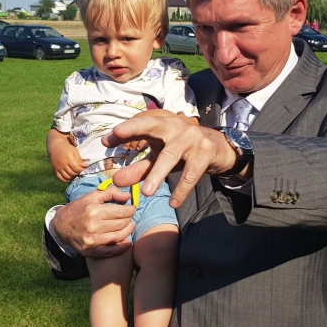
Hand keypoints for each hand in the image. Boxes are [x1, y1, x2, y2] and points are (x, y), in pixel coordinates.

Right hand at [51, 186, 135, 257]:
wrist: (61, 226)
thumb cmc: (78, 209)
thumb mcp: (92, 196)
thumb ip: (111, 192)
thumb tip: (128, 196)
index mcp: (94, 211)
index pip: (121, 211)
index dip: (130, 210)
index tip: (131, 209)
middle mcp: (93, 227)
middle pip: (122, 224)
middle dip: (129, 219)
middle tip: (129, 217)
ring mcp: (92, 241)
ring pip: (119, 236)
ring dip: (128, 231)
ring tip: (129, 226)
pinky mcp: (91, 251)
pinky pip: (111, 251)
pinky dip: (122, 247)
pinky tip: (127, 243)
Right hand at [52, 147, 86, 182]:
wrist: (55, 147)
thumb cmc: (66, 148)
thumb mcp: (74, 151)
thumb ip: (79, 159)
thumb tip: (84, 165)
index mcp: (68, 159)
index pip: (76, 168)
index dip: (81, 169)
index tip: (83, 167)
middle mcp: (62, 164)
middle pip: (72, 173)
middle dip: (78, 173)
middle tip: (79, 170)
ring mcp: (58, 168)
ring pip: (67, 177)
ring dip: (73, 177)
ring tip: (75, 173)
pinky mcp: (55, 170)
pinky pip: (61, 178)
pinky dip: (66, 180)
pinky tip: (70, 177)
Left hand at [104, 113, 241, 207]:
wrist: (220, 149)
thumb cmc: (184, 151)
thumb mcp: (160, 158)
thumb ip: (139, 169)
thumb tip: (116, 181)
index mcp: (162, 125)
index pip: (139, 125)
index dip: (124, 131)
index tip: (106, 140)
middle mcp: (175, 127)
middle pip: (153, 124)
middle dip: (135, 127)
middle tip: (118, 133)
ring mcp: (191, 138)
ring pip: (171, 155)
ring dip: (158, 174)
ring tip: (145, 193)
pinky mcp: (204, 153)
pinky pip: (191, 173)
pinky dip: (182, 189)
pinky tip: (173, 202)